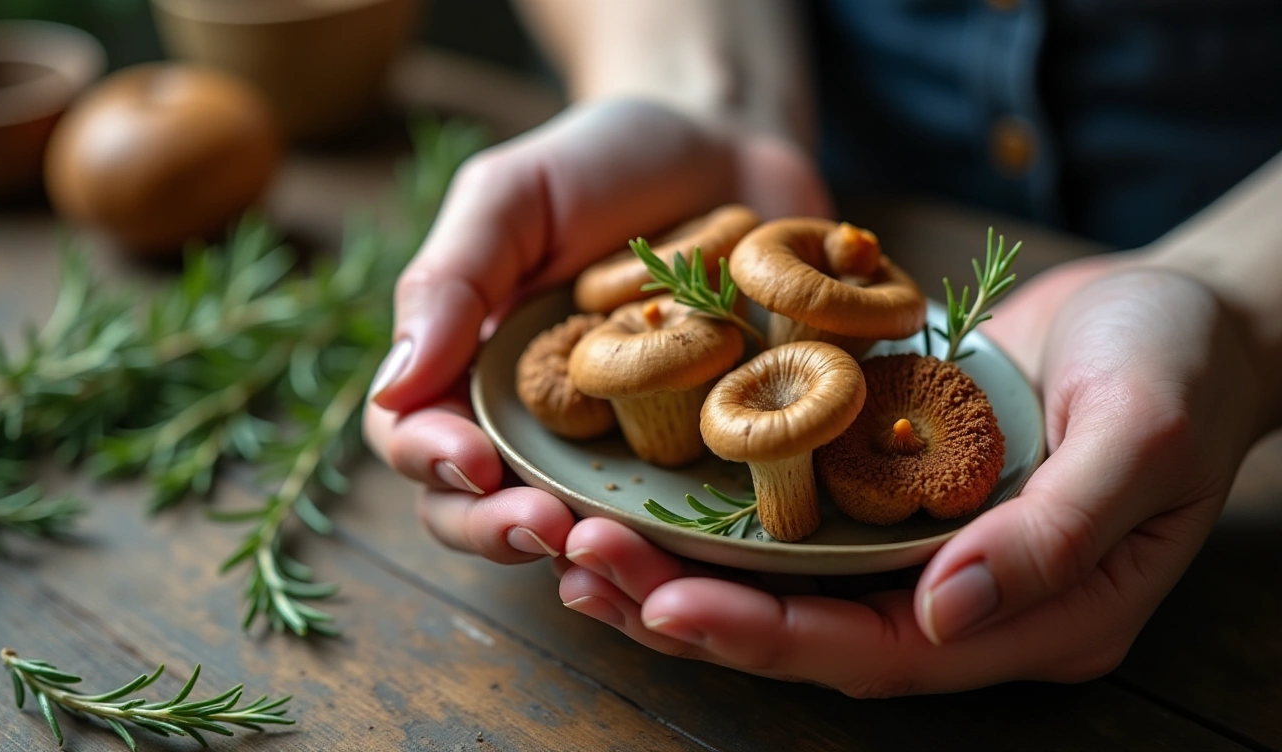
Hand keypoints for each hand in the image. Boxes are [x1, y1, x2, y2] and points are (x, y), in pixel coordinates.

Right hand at [364, 99, 829, 562]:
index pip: (414, 434)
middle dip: (493, 527)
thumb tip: (394, 386)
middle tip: (541, 525)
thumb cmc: (603, 164)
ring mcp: (605, 447)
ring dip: (572, 553)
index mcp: (465, 363)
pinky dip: (662, 549)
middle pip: (475, 506)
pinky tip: (678, 552)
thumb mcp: (511, 198)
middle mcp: (526, 421)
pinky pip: (663, 524)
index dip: (429, 458)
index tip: (470, 459)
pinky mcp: (686, 459)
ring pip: (563, 532)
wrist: (729, 150)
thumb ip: (448, 283)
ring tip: (600, 547)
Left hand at [556, 264, 1264, 694]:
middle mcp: (959, 601)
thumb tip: (947, 612)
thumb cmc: (1180, 370)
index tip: (669, 603)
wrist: (1179, 316)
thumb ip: (1051, 534)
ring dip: (678, 572)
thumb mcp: (1140, 439)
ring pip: (783, 586)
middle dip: (689, 609)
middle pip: (807, 632)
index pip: (880, 651)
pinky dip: (715, 518)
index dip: (771, 636)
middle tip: (586, 570)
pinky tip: (639, 501)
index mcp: (1031, 618)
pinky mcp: (890, 496)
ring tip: (579, 548)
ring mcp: (920, 551)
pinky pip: (791, 522)